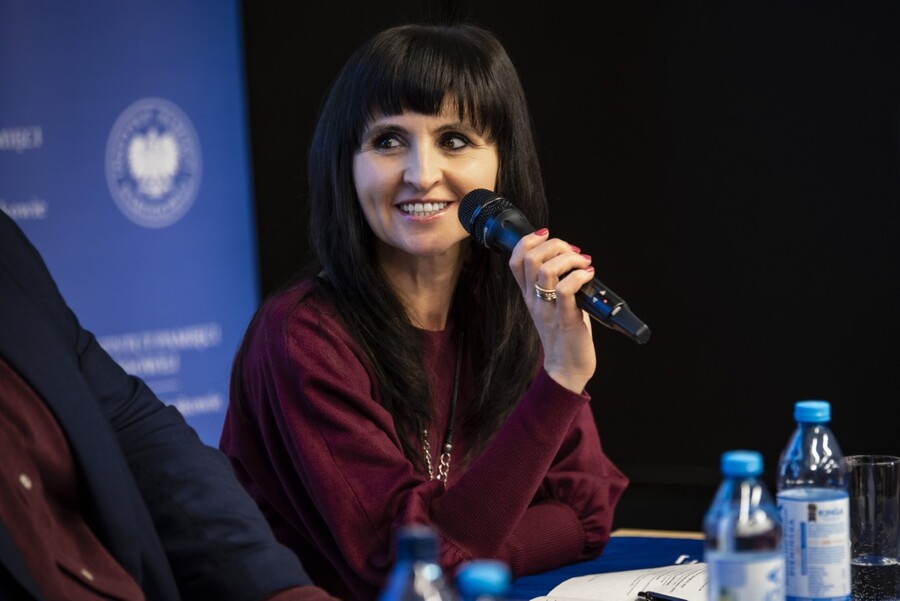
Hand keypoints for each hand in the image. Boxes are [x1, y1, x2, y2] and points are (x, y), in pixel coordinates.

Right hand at [508, 228, 596, 392]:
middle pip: (531, 258)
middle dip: (556, 245)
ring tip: (583, 264)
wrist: (566, 368)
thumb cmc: (565, 335)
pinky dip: (579, 275)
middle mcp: (534, 300)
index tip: (547, 235)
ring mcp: (548, 309)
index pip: (515, 260)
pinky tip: (589, 276)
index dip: (528, 240)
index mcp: (529, 295)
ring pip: (546, 269)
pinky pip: (566, 288)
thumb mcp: (553, 304)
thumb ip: (556, 283)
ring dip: (569, 259)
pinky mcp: (565, 318)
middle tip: (574, 253)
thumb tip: (573, 259)